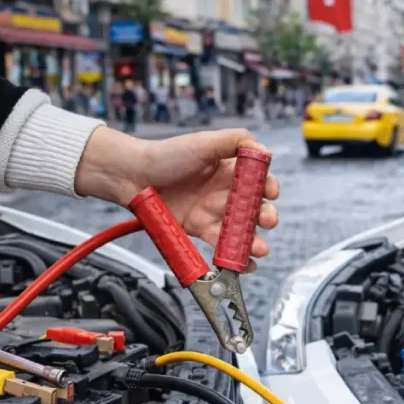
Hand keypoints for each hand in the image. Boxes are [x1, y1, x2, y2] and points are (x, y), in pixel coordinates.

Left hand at [75, 127, 278, 270]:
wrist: (134, 177)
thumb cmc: (166, 155)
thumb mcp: (203, 142)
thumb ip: (235, 140)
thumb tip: (263, 148)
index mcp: (229, 169)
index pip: (258, 179)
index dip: (268, 187)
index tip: (270, 192)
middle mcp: (225, 191)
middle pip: (254, 207)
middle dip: (266, 215)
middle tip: (267, 220)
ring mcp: (213, 211)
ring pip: (242, 229)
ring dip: (254, 240)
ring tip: (259, 248)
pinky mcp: (200, 229)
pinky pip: (222, 244)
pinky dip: (236, 256)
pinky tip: (246, 263)